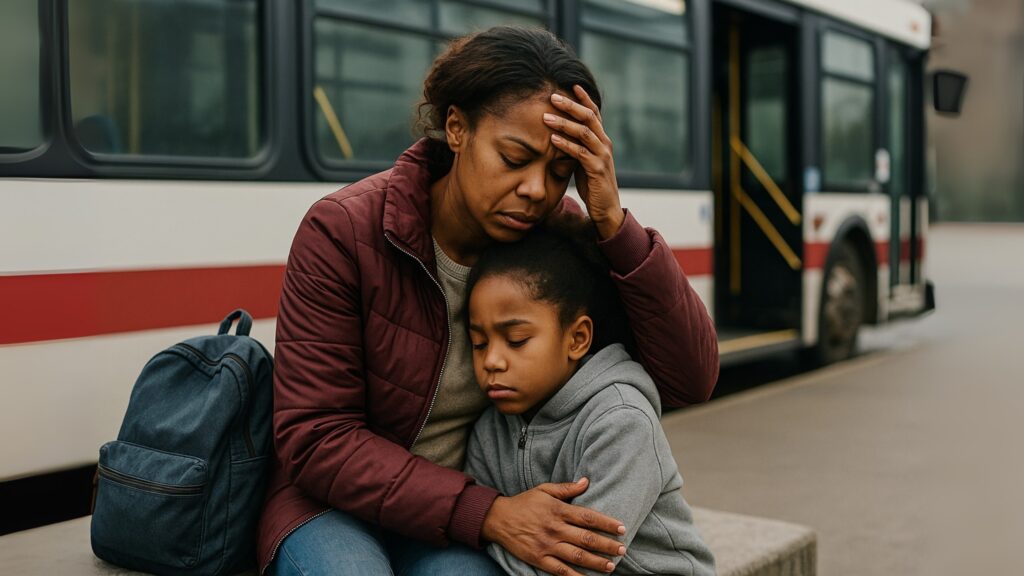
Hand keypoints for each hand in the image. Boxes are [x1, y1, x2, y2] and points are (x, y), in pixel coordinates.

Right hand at [481, 478, 625, 575]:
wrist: (497, 518)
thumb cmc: (524, 502)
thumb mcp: (544, 490)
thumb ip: (566, 488)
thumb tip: (587, 481)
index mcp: (558, 510)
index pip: (588, 517)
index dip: (607, 523)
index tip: (621, 528)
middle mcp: (555, 528)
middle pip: (586, 538)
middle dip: (607, 545)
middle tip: (622, 549)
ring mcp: (547, 545)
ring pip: (577, 556)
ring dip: (596, 562)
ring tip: (611, 566)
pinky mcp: (538, 558)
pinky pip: (560, 570)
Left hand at [545, 86, 624, 238]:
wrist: (606, 208)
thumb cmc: (593, 185)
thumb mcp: (584, 162)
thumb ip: (577, 147)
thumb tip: (559, 136)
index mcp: (602, 140)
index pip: (594, 113)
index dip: (583, 98)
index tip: (571, 84)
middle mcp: (605, 144)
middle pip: (589, 117)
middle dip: (570, 105)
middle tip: (552, 96)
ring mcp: (602, 156)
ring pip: (584, 132)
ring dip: (564, 123)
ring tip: (546, 117)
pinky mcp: (597, 169)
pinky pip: (580, 153)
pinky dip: (565, 144)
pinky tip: (552, 139)